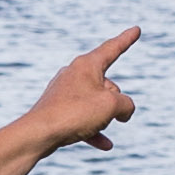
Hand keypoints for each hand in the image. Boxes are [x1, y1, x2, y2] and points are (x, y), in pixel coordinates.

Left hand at [23, 24, 142, 154]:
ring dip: (103, 117)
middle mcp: (74, 74)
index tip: (136, 29)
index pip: (113, 48)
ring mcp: (65, 92)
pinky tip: (105, 145)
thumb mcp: (111, 106)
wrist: (38, 133)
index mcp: (87, 65)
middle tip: (106, 114)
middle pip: (108, 86)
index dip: (127, 39)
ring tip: (98, 127)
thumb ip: (126, 105)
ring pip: (96, 104)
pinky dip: (94, 130)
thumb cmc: (74, 113)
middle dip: (114, 102)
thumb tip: (123, 111)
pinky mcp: (58, 110)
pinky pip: (83, 119)